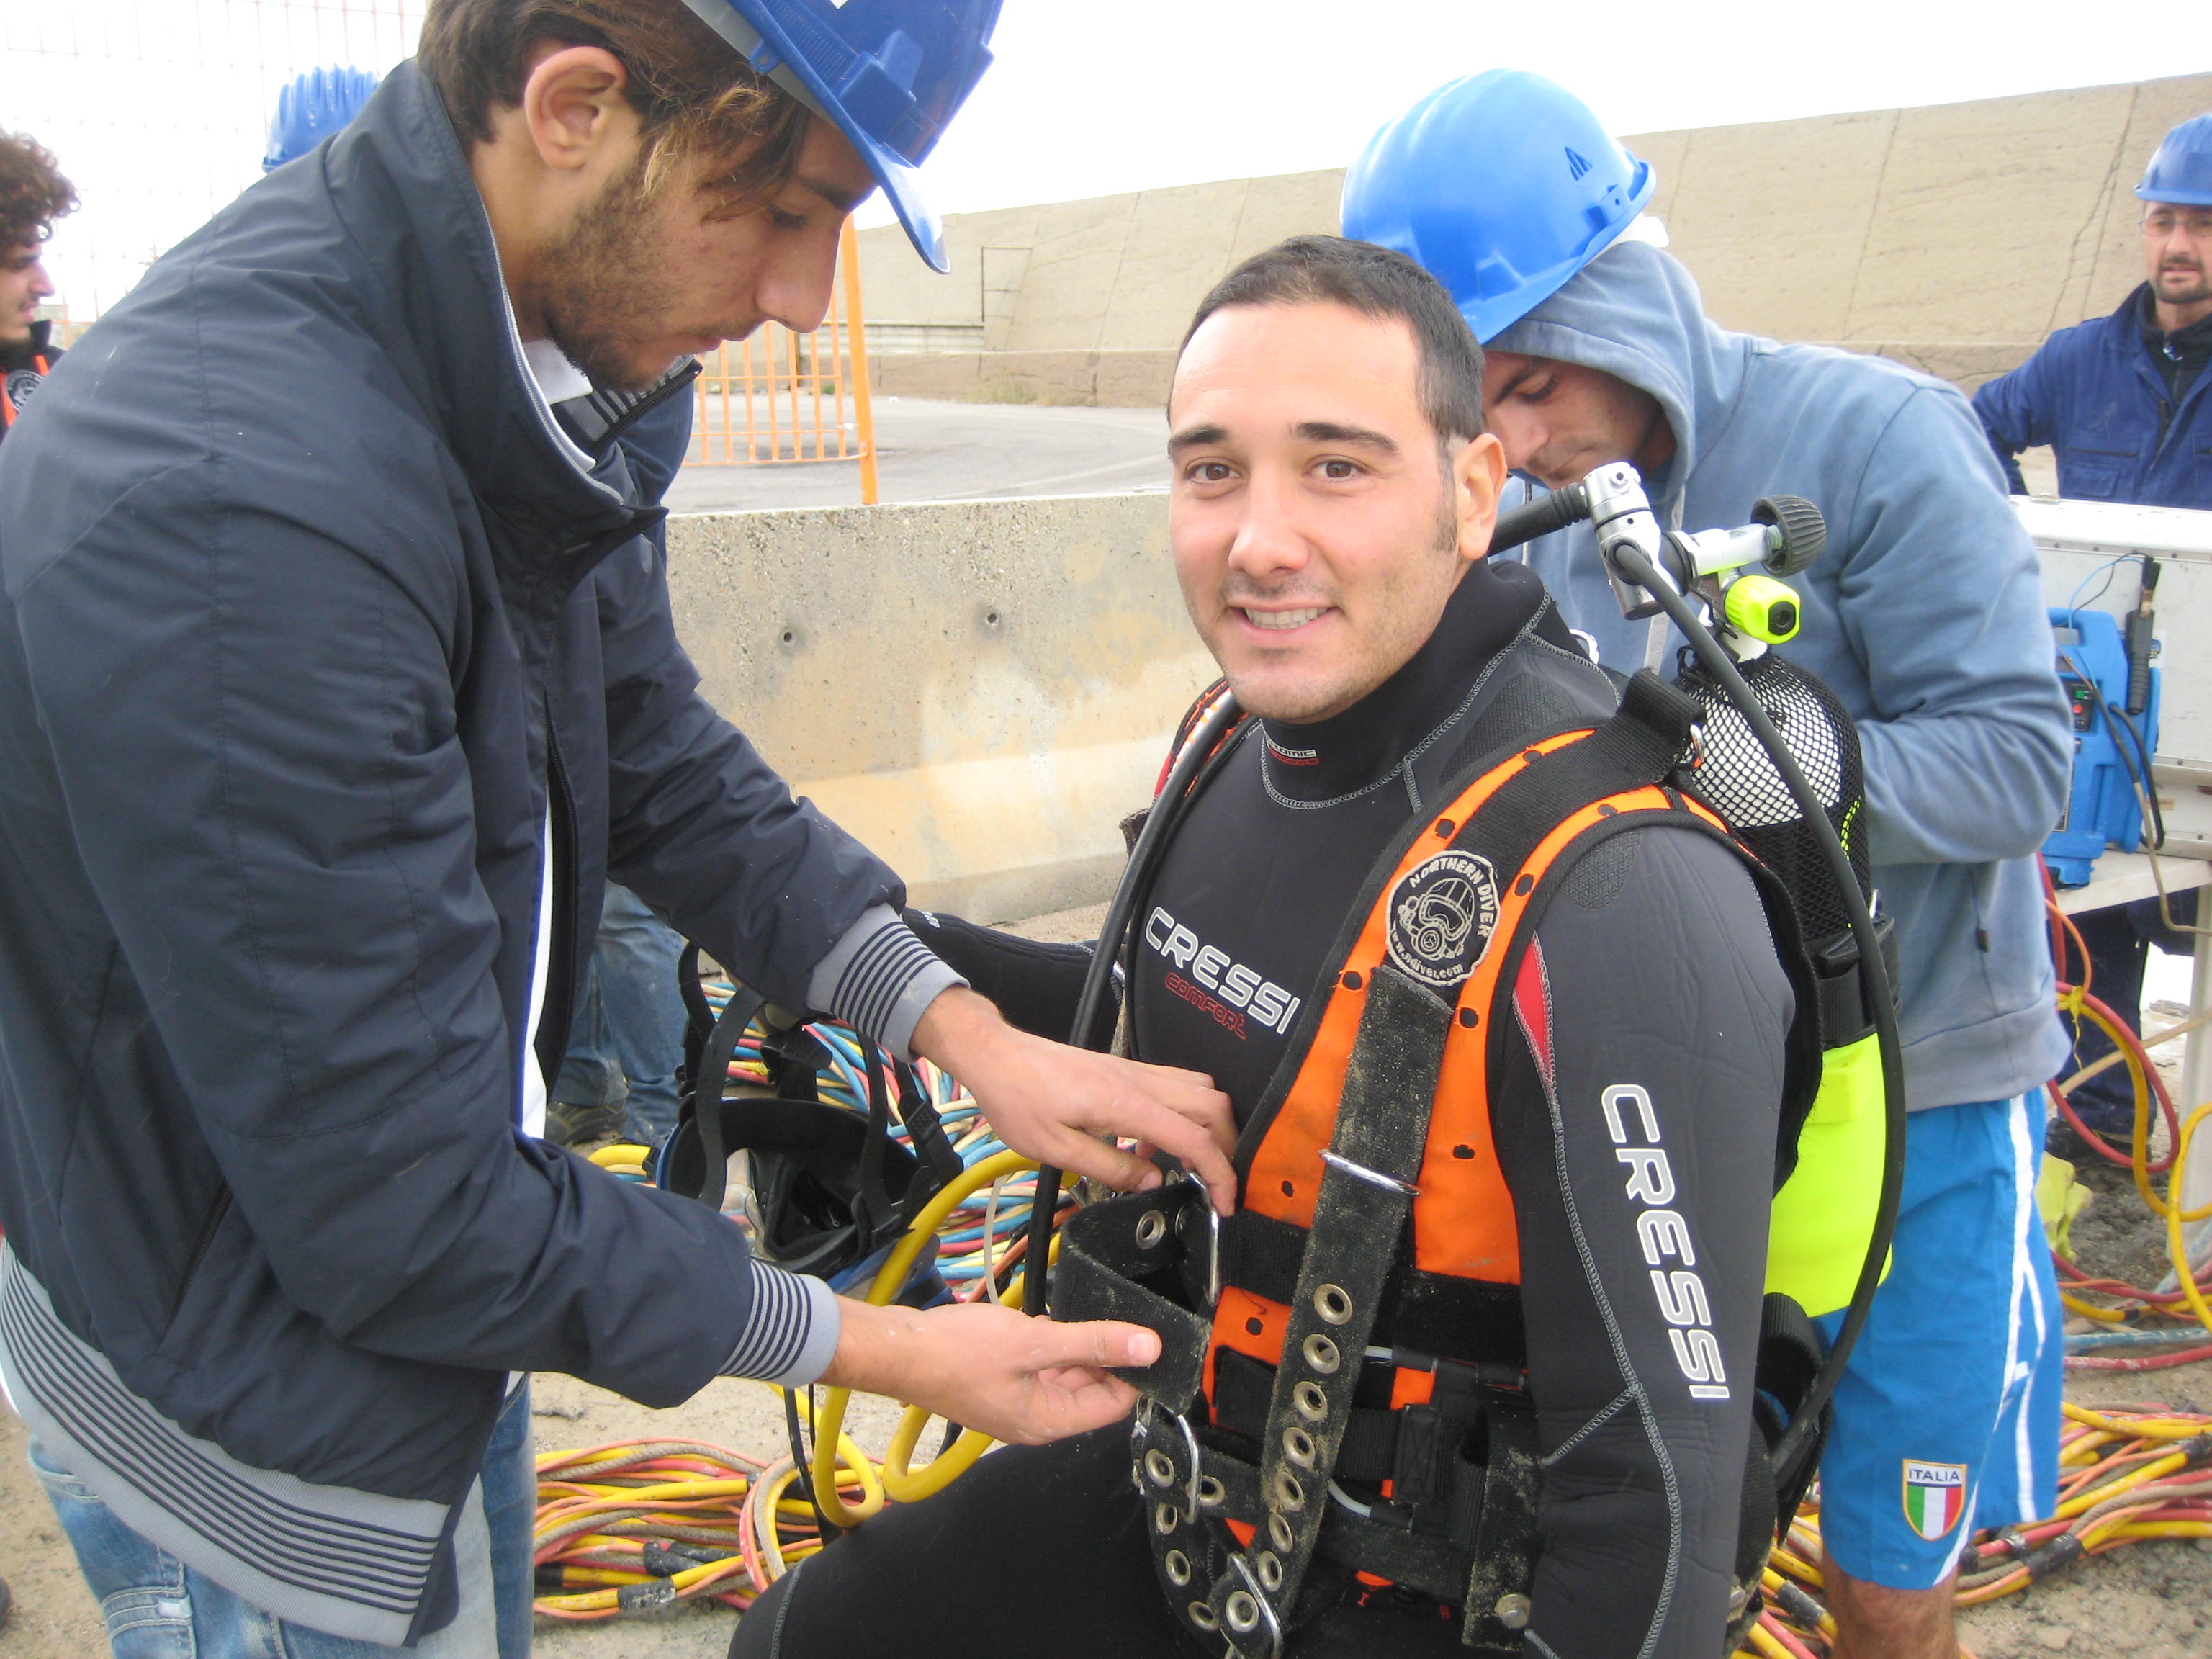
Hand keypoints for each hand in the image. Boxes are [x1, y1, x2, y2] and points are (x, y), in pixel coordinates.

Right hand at [821, 1299, 1157, 1445]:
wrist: (899, 1350)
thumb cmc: (955, 1354)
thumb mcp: (1034, 1342)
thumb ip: (1094, 1342)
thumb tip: (1148, 1347)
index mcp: (1049, 1422)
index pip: (1115, 1405)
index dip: (1132, 1372)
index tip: (1142, 1337)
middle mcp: (1037, 1420)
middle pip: (1092, 1390)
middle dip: (1101, 1354)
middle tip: (1100, 1318)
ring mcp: (1018, 1403)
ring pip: (1066, 1374)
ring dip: (1072, 1346)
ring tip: (1063, 1319)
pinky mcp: (1004, 1384)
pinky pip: (1041, 1365)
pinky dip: (1048, 1344)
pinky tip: (1038, 1323)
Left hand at [911, 986, 1236, 1213]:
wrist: (996, 1056)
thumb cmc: (1018, 1099)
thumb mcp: (1056, 1149)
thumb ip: (1110, 1168)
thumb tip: (1151, 1183)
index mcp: (1126, 1103)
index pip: (1194, 1138)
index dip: (1219, 1173)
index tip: (1226, 1202)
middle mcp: (1139, 1081)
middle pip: (1213, 1105)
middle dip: (1227, 1146)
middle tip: (1215, 1182)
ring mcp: (1135, 1070)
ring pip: (1199, 1089)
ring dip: (1207, 1127)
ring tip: (1184, 1165)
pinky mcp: (1125, 1069)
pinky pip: (1174, 1085)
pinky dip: (1182, 1114)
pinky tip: (1151, 1143)